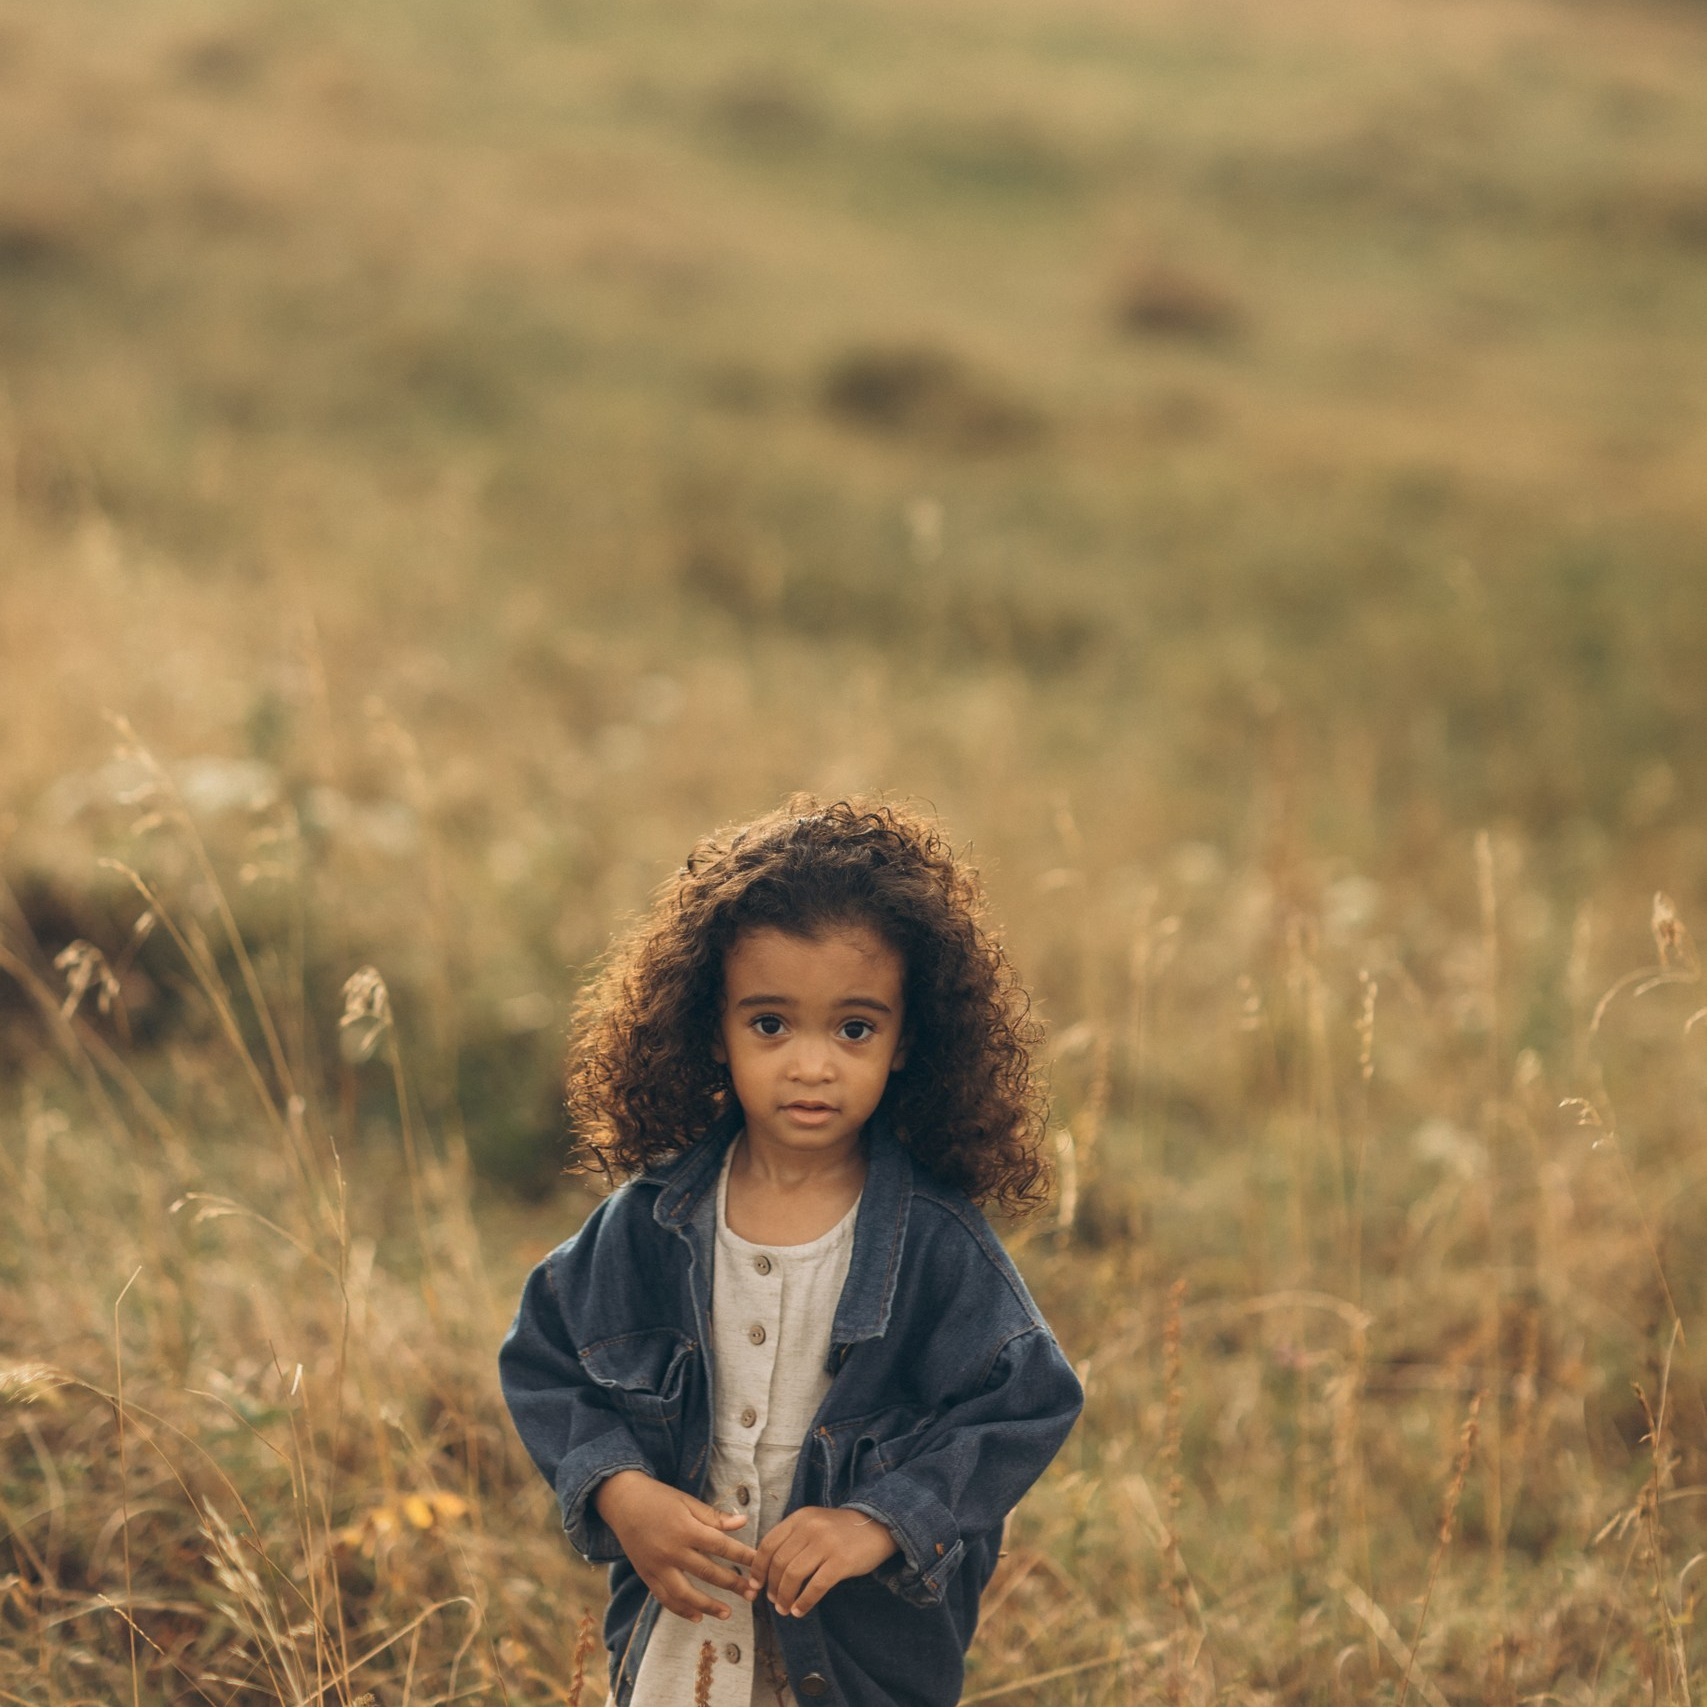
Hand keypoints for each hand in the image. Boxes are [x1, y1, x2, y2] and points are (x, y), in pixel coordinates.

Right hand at [593, 1471, 756, 1622]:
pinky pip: (665, 1598)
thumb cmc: (659, 1498)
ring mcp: (658, 1566)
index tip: (759, 1566)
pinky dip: (681, 1610)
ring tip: (727, 1614)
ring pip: (685, 1594)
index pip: (721, 1546)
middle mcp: (672, 1551)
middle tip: (752, 1594)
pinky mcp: (646, 1575)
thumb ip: (714, 1517)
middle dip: (733, 1584)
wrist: (623, 1502)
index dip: (743, 1557)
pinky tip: (696, 1617)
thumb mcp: (687, 1502)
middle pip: (708, 1573)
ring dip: (708, 1606)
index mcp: (686, 1528)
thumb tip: (743, 1523)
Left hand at [749, 1506, 898, 1617]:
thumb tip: (766, 1569)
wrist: (878, 1526)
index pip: (768, 1543)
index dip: (758, 1567)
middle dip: (772, 1586)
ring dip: (785, 1597)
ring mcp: (826, 1543)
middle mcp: (810, 1527)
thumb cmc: (840, 1531)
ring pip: (793, 1575)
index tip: (755, 1584)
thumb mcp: (814, 1524)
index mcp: (800, 1517)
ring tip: (785, 1609)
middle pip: (779, 1562)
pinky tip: (800, 1611)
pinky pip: (816, 1586)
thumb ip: (793, 1538)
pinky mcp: (841, 1561)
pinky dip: (804, 1602)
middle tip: (774, 1602)